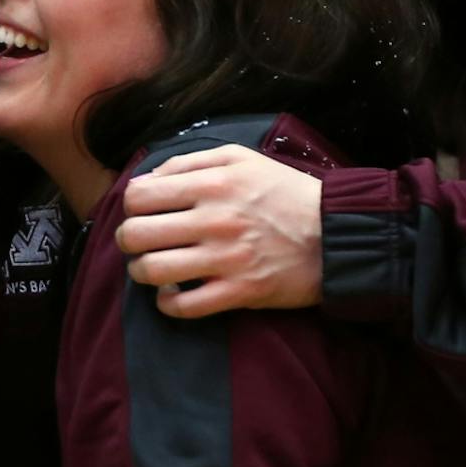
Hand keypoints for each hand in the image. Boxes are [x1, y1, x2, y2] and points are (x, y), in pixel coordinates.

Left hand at [113, 143, 322, 315]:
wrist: (336, 234)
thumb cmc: (285, 192)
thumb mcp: (240, 159)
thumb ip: (190, 162)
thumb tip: (149, 179)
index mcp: (211, 185)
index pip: (138, 196)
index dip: (131, 205)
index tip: (143, 211)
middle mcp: (213, 222)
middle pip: (136, 234)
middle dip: (128, 239)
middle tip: (140, 241)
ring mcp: (225, 260)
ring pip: (152, 271)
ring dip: (142, 271)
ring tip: (153, 267)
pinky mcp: (239, 293)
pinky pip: (183, 307)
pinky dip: (167, 303)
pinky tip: (173, 293)